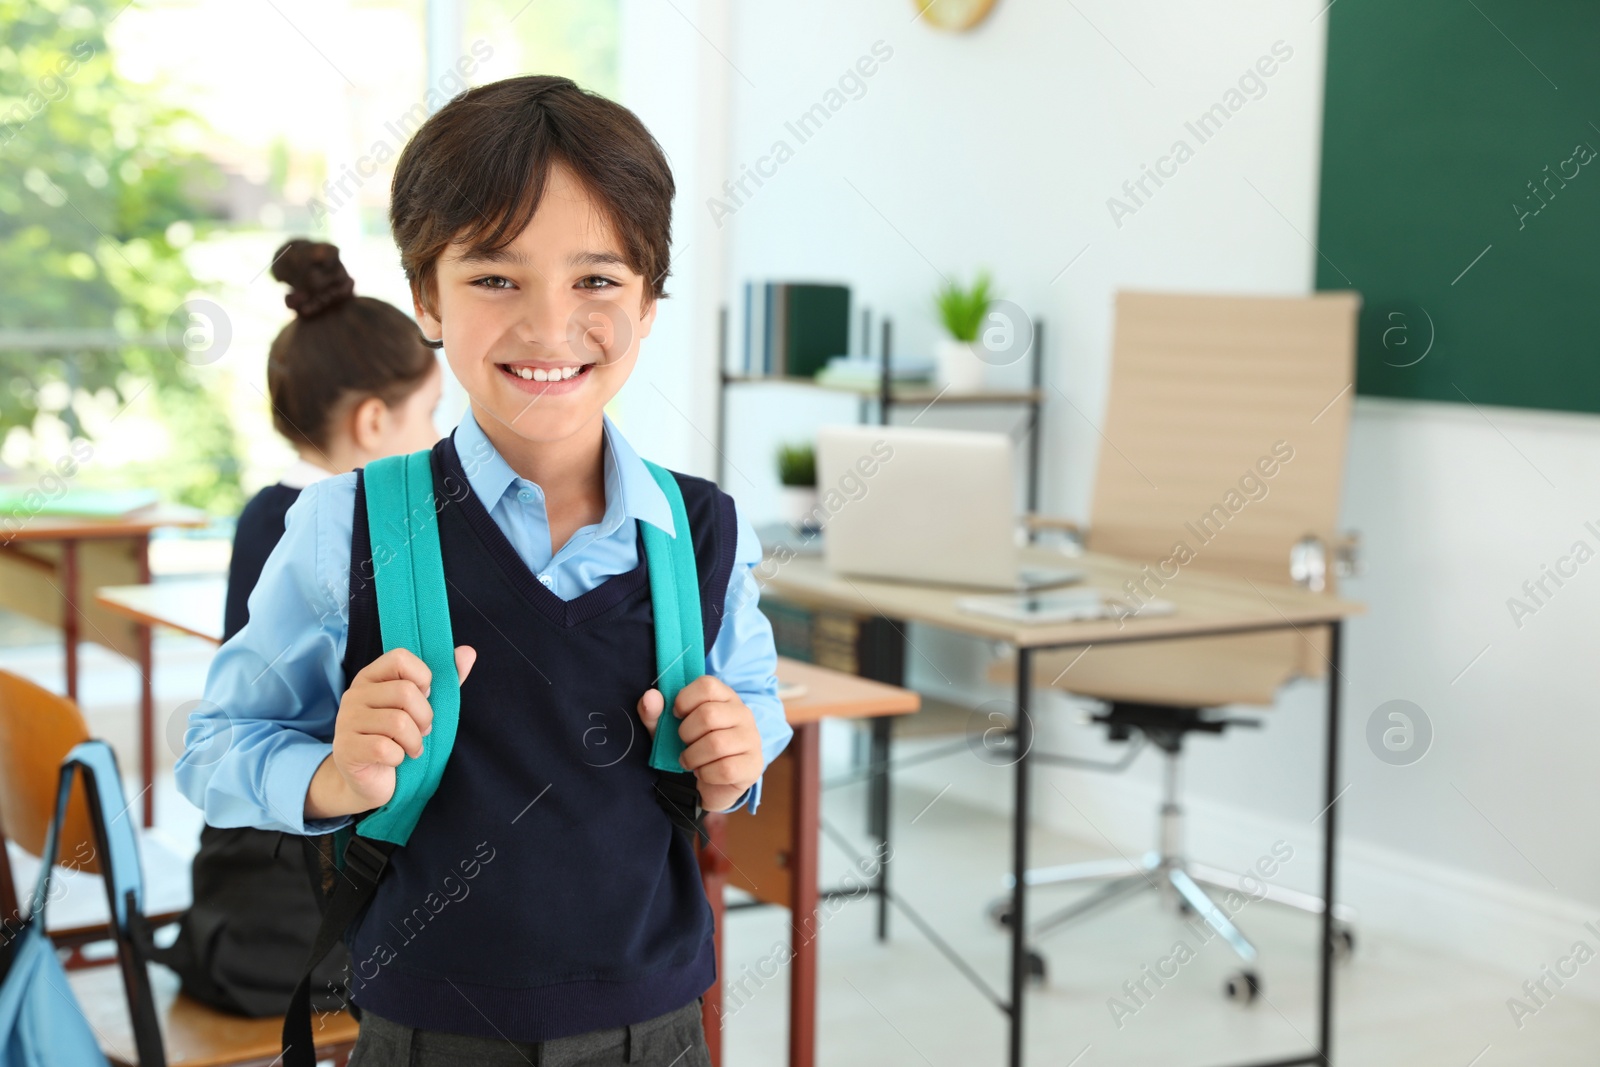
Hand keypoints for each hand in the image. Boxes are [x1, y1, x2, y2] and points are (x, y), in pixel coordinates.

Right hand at [306, 645, 475, 819]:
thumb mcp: (423, 707)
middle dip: (425, 717)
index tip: (425, 698)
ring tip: (411, 747)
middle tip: (423, 731)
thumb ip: (446, 681)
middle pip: (405, 692)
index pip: (400, 658)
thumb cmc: (400, 738)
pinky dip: (399, 757)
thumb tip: (468, 652)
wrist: (372, 780)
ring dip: (414, 741)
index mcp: (372, 677)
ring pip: (398, 722)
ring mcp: (346, 720)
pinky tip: (395, 759)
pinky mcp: (346, 748)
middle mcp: (355, 694)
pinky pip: (384, 748)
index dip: (423, 678)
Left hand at [636, 676, 762, 812]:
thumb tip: (650, 696)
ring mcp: (751, 739)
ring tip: (691, 761)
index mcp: (725, 697)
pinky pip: (725, 769)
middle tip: (685, 744)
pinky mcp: (753, 765)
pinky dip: (705, 774)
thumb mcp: (666, 730)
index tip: (677, 716)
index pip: (707, 685)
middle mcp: (743, 713)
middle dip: (686, 734)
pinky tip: (704, 773)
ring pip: (716, 744)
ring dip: (693, 757)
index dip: (684, 700)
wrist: (710, 785)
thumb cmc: (691, 748)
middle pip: (708, 715)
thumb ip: (654, 713)